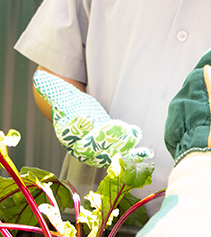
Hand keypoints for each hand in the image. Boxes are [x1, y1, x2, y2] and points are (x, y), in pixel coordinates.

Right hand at [33, 70, 150, 166]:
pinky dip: (134, 156)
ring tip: (133, 133)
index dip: (77, 126)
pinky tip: (145, 151)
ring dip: (121, 147)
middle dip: (103, 139)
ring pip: (108, 155)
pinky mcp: (113, 153)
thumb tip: (40, 78)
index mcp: (66, 133)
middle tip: (116, 126)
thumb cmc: (72, 107)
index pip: (69, 132)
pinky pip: (123, 158)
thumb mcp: (63, 96)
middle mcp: (80, 147)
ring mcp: (97, 153)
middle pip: (89, 148)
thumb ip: (53, 89)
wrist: (83, 120)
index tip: (86, 117)